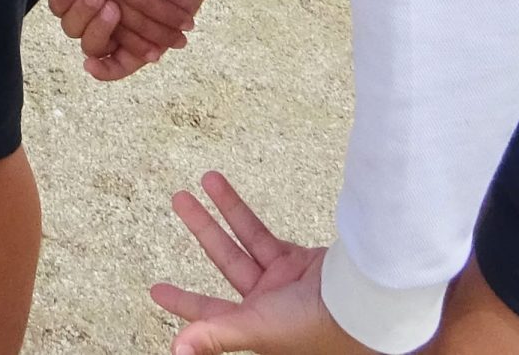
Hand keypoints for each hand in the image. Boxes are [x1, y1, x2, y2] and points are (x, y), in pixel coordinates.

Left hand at [153, 172, 366, 354]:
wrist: (362, 303)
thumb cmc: (314, 326)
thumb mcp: (255, 329)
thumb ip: (214, 335)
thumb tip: (176, 351)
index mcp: (251, 325)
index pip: (207, 313)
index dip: (182, 303)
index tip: (156, 290)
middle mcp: (266, 303)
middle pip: (224, 261)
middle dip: (202, 230)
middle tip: (180, 200)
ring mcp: (283, 280)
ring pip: (245, 240)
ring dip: (223, 211)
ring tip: (203, 181)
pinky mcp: (300, 262)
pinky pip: (266, 233)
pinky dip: (247, 213)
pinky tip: (228, 191)